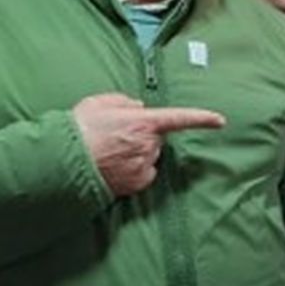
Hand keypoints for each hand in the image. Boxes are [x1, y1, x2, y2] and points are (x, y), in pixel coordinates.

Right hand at [73, 94, 223, 196]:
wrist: (64, 161)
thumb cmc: (80, 129)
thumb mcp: (100, 103)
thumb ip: (124, 101)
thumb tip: (138, 108)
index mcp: (143, 122)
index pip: (180, 118)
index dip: (202, 118)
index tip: (220, 121)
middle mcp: (148, 145)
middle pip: (157, 139)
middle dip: (143, 136)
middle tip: (116, 136)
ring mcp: (144, 165)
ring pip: (149, 156)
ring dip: (136, 153)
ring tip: (110, 152)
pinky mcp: (137, 183)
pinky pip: (143, 173)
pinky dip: (134, 170)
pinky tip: (114, 166)